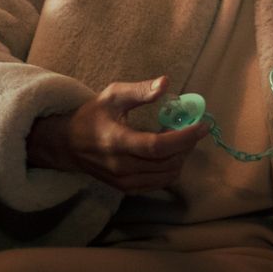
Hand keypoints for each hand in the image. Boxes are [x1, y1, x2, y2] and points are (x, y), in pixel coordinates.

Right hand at [27, 76, 208, 192]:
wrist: (69, 145)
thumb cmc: (92, 116)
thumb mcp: (113, 95)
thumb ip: (140, 90)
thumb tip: (165, 83)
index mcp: (117, 141)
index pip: (158, 146)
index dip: (184, 138)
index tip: (203, 125)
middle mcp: (121, 166)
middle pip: (167, 162)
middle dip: (187, 145)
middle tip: (194, 127)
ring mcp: (124, 181)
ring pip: (166, 175)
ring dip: (181, 157)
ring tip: (181, 138)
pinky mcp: (127, 189)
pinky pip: (159, 183)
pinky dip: (171, 168)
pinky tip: (169, 152)